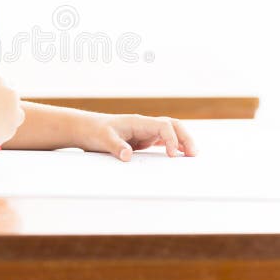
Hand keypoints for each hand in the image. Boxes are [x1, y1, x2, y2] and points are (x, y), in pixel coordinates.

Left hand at [75, 114, 196, 161]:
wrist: (86, 129)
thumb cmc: (94, 131)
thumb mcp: (102, 139)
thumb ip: (116, 146)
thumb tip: (127, 156)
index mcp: (138, 122)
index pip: (163, 126)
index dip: (172, 139)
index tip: (173, 154)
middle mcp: (145, 125)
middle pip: (173, 125)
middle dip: (186, 137)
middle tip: (194, 154)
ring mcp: (145, 132)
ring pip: (171, 133)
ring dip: (182, 142)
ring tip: (191, 156)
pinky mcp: (143, 140)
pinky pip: (163, 141)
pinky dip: (173, 147)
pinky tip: (179, 156)